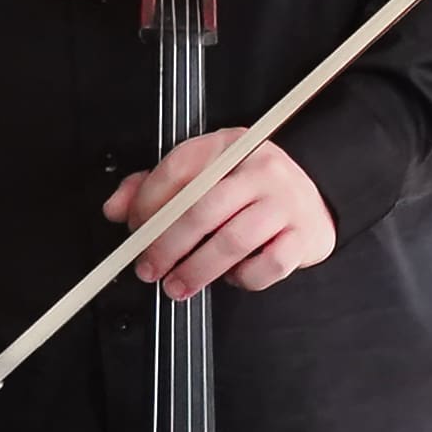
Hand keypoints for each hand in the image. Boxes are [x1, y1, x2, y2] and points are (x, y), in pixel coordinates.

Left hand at [103, 130, 337, 299]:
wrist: (315, 197)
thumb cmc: (251, 189)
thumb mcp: (204, 174)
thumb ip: (156, 188)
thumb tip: (116, 209)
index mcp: (230, 146)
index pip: (179, 171)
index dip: (147, 204)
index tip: (134, 228)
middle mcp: (260, 169)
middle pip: (202, 209)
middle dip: (166, 246)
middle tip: (149, 268)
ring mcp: (285, 203)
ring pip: (232, 242)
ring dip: (196, 270)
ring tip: (177, 285)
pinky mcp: (303, 237)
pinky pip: (266, 266)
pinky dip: (243, 279)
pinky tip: (232, 276)